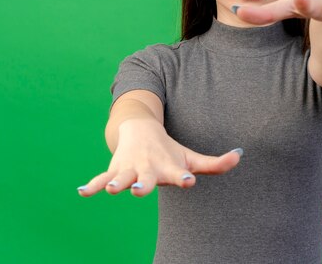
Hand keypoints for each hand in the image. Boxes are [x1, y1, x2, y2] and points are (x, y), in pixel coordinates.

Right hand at [77, 118, 242, 197]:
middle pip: (147, 178)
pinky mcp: (116, 169)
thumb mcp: (191, 157)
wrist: (140, 129)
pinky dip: (92, 185)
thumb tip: (240, 155)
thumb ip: (216, 163)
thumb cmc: (170, 150)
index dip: (182, 177)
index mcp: (168, 166)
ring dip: (116, 182)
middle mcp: (149, 168)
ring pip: (123, 177)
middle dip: (144, 185)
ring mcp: (131, 168)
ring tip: (110, 189)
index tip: (188, 181)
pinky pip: (102, 178)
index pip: (178, 173)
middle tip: (142, 190)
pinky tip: (82, 192)